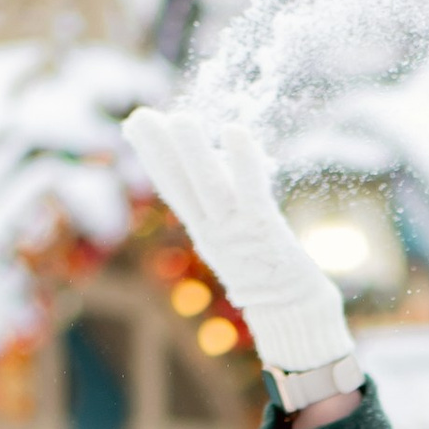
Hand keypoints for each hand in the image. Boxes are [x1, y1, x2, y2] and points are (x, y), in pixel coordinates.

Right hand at [125, 105, 352, 384]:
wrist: (293, 312)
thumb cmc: (269, 266)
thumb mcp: (237, 230)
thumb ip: (228, 196)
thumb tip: (223, 153)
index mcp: (204, 228)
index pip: (173, 186)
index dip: (153, 156)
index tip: (135, 125)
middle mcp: (213, 231)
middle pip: (180, 185)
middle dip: (158, 150)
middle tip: (141, 116)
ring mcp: (236, 232)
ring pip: (209, 187)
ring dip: (193, 152)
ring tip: (181, 119)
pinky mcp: (264, 232)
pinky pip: (250, 193)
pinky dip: (243, 162)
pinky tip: (235, 132)